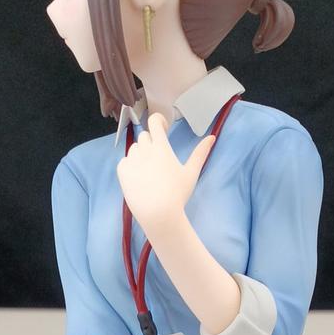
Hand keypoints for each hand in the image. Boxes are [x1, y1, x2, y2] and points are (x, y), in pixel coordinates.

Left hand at [116, 112, 214, 236]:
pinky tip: (139, 178)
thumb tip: (212, 137)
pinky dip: (130, 166)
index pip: (154, 121)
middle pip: (144, 136)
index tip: (163, 128)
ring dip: (141, 154)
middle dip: (151, 142)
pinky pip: (124, 161)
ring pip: (134, 148)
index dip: (158, 121)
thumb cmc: (177, 194)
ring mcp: (131, 160)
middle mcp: (144, 150)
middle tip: (159, 160)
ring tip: (149, 172)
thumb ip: (200, 153)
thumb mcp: (191, 173)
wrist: (158, 214)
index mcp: (161, 147)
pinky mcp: (122, 172)